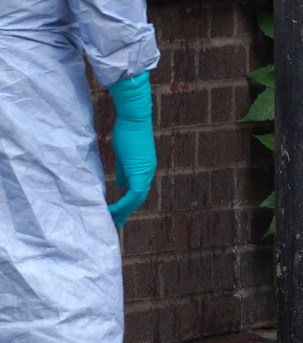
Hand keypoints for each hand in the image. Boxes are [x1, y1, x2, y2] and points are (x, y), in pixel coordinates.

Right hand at [107, 72, 156, 227]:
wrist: (134, 117)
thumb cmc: (128, 131)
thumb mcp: (124, 155)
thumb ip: (124, 170)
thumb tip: (121, 184)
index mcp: (144, 170)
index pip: (137, 192)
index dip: (128, 203)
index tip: (118, 213)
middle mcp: (148, 173)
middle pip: (138, 199)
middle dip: (127, 212)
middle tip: (116, 223)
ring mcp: (146, 172)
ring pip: (137, 199)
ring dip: (125, 211)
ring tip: (113, 220)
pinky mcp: (140, 170)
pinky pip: (133, 193)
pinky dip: (124, 203)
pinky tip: (115, 210)